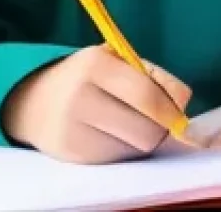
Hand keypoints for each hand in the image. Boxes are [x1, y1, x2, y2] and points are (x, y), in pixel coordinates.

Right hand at [1, 44, 193, 163]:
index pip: (147, 96)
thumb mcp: (118, 62)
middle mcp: (81, 96)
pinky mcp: (72, 154)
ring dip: (142, 139)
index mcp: (96, 64)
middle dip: (159, 128)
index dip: (171, 110)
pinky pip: (118, 159)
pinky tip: (111, 134)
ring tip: (130, 122)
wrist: (37, 101)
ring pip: (135, 149)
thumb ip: (154, 77)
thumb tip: (184, 103)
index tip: (180, 115)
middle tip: (155, 118)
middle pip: (146, 131)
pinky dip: (124, 149)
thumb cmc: (91, 77)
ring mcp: (74, 129)